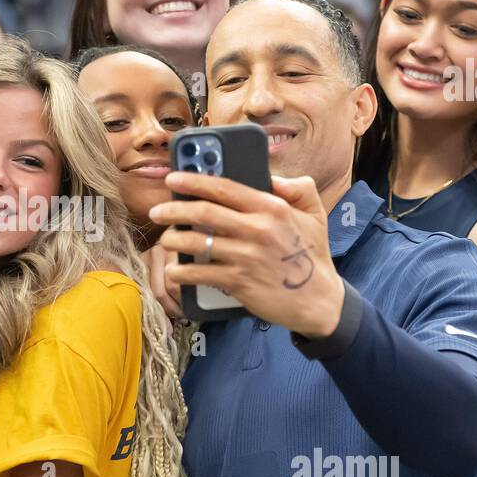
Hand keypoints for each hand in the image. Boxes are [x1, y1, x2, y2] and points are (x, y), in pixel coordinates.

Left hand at [150, 173, 344, 336]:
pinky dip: (182, 272)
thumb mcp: (314, 214)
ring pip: (197, 243)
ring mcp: (246, 257)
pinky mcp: (239, 283)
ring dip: (173, 239)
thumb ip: (297, 188)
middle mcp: (257, 230)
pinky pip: (200, 274)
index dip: (195, 180)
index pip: (225, 188)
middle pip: (204, 213)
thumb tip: (271, 176)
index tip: (174, 178)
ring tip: (165, 238)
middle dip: (174, 209)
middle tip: (158, 210)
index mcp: (272, 208)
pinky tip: (174, 270)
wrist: (318, 301)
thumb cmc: (312, 255)